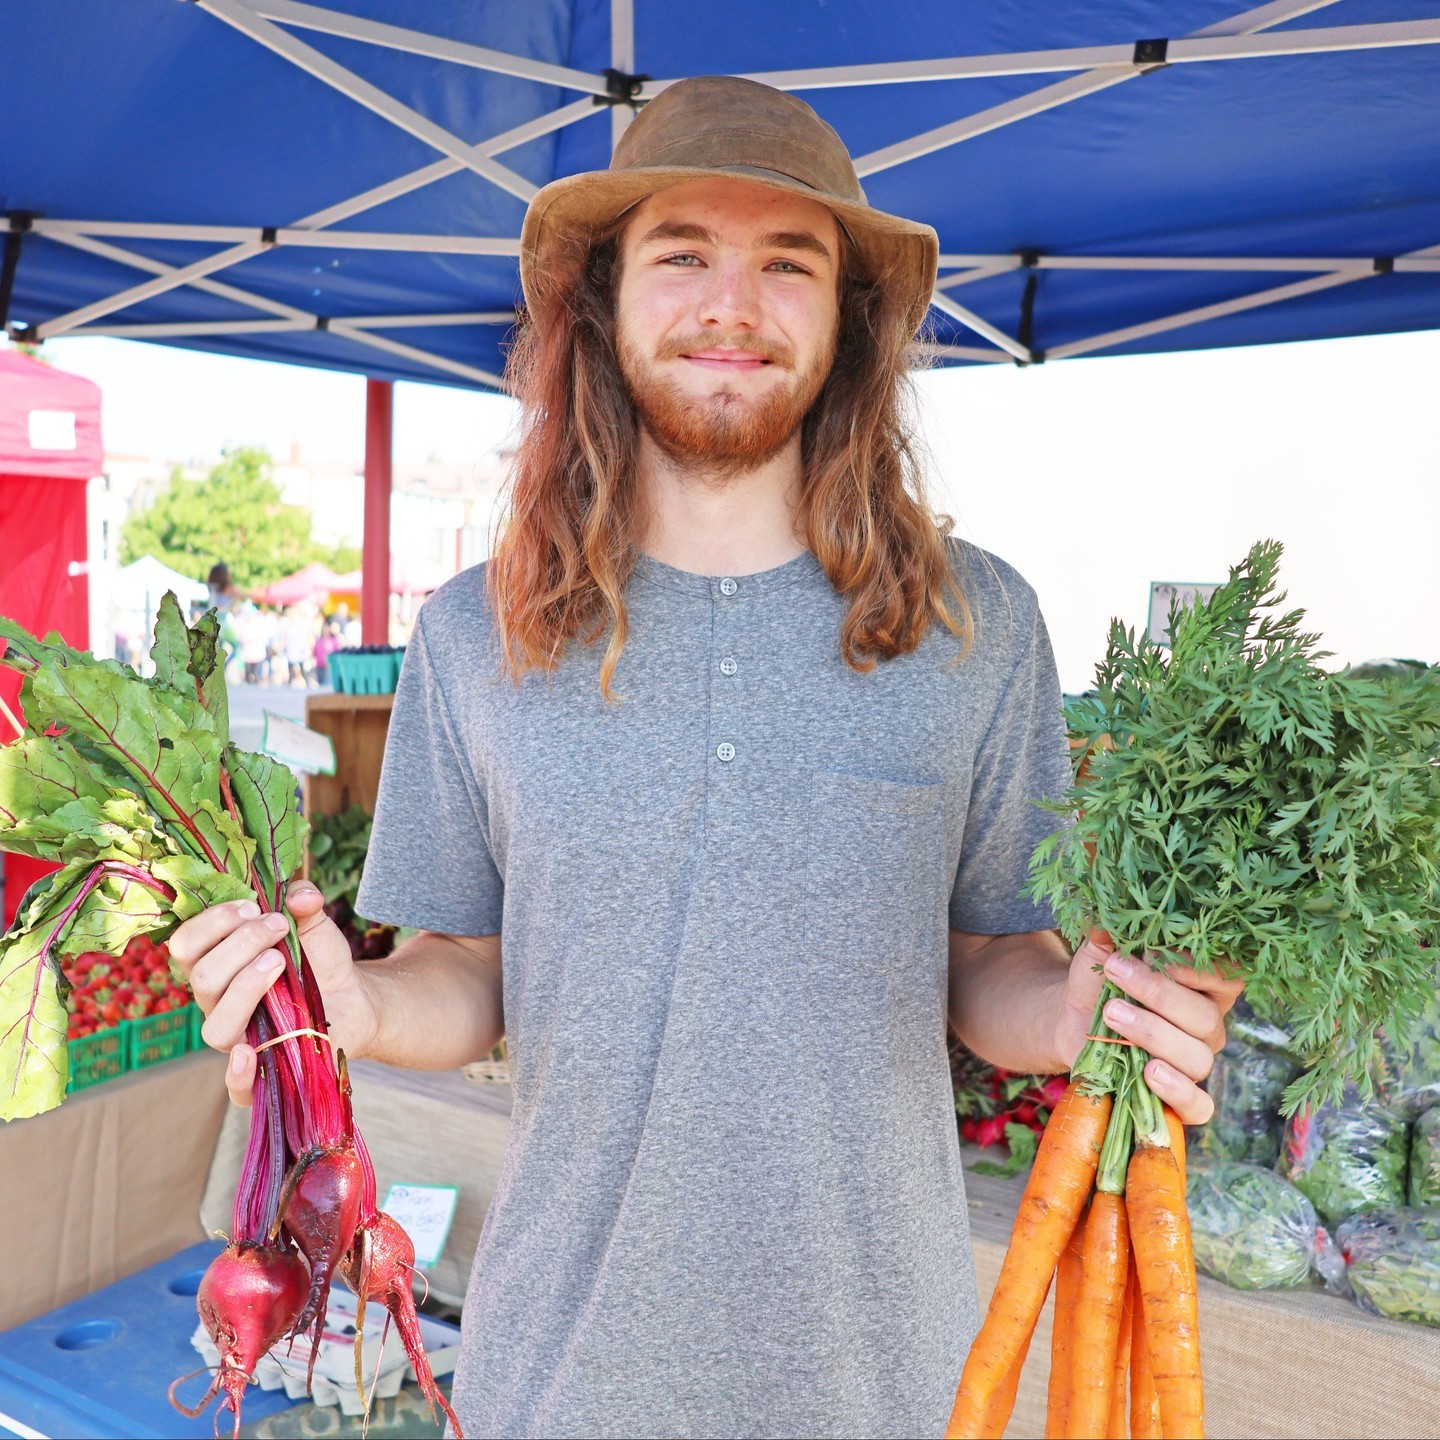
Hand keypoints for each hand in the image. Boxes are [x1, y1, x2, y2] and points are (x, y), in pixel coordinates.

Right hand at [167, 881, 378, 1107]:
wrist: (354, 997)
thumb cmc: (320, 959)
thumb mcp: (315, 924)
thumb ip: (305, 903)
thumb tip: (301, 894)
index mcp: (216, 964)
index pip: (186, 945)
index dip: (212, 922)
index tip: (253, 903)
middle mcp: (216, 1003)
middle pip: (202, 978)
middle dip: (240, 943)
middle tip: (278, 925)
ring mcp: (237, 1038)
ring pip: (215, 1024)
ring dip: (244, 986)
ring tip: (279, 961)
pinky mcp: (264, 1068)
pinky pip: (236, 1088)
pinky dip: (238, 1074)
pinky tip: (250, 1051)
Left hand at [1053, 934, 1242, 1125]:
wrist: (1071, 1017)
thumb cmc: (1100, 979)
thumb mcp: (1101, 953)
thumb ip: (1107, 937)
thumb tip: (1102, 922)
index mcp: (1205, 988)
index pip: (1226, 977)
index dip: (1198, 967)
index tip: (1153, 952)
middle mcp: (1208, 1026)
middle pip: (1204, 1017)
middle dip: (1158, 994)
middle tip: (1115, 972)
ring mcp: (1195, 1064)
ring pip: (1197, 1058)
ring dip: (1152, 1034)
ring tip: (1112, 1014)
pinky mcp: (1177, 1097)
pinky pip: (1198, 1106)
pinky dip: (1178, 1092)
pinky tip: (1149, 1073)